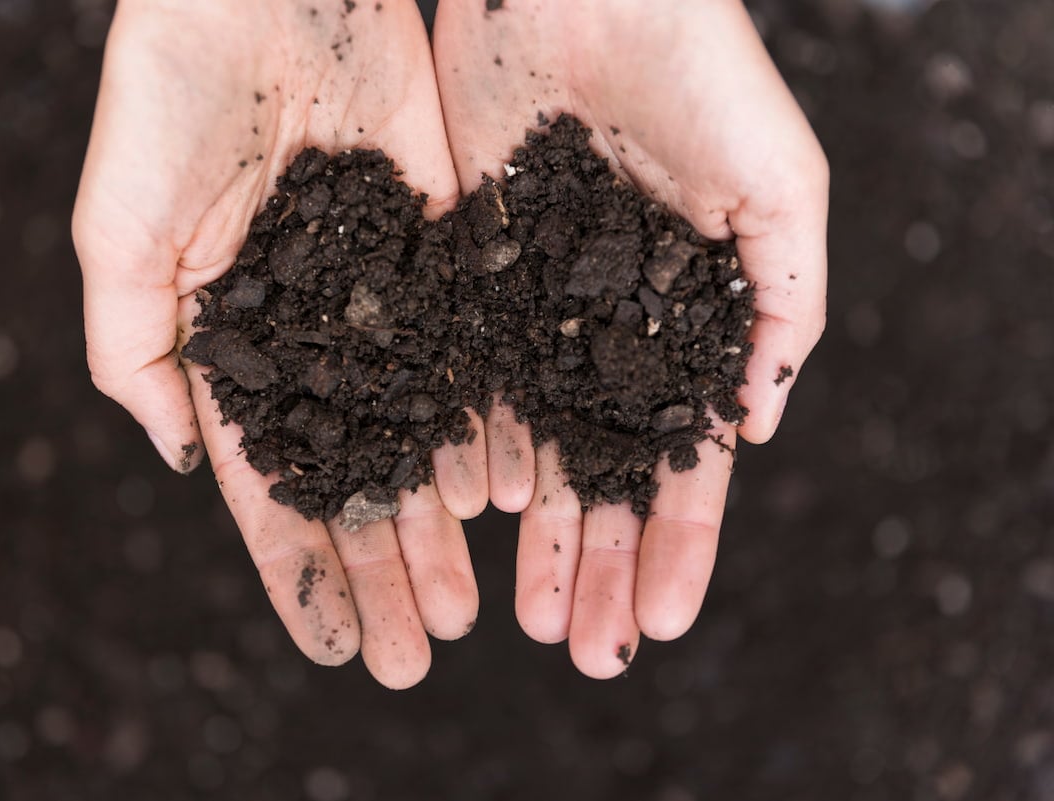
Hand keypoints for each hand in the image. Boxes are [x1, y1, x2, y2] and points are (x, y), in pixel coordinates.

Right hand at [73, 0, 486, 687]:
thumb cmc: (168, 95)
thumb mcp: (119, 232)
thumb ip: (136, 352)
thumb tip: (181, 460)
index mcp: (232, 343)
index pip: (268, 484)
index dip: (300, 567)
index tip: (336, 645)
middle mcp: (314, 337)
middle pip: (355, 476)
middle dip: (384, 567)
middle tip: (422, 652)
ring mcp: (383, 301)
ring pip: (419, 435)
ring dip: (440, 526)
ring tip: (470, 606)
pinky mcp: (443, 255)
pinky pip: (471, 359)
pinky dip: (488, 431)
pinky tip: (506, 502)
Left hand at [433, 0, 827, 676]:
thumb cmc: (704, 74)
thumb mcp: (781, 190)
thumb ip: (785, 308)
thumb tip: (757, 428)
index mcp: (689, 325)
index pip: (684, 462)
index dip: (678, 545)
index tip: (661, 624)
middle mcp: (611, 334)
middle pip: (603, 475)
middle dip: (598, 566)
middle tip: (584, 654)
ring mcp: (539, 312)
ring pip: (534, 447)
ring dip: (534, 537)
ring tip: (524, 616)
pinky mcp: (473, 278)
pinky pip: (469, 380)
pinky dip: (473, 449)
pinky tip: (472, 515)